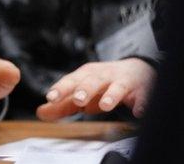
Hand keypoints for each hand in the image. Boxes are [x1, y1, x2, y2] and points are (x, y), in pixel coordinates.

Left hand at [36, 58, 155, 120]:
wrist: (136, 71)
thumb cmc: (102, 84)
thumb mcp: (81, 91)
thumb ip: (62, 104)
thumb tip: (41, 113)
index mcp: (86, 75)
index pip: (71, 80)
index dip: (61, 88)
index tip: (51, 97)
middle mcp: (103, 76)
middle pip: (93, 81)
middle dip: (85, 89)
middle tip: (77, 100)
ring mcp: (123, 81)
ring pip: (118, 86)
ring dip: (111, 96)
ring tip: (105, 106)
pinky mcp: (142, 90)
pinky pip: (143, 96)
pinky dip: (141, 103)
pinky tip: (138, 111)